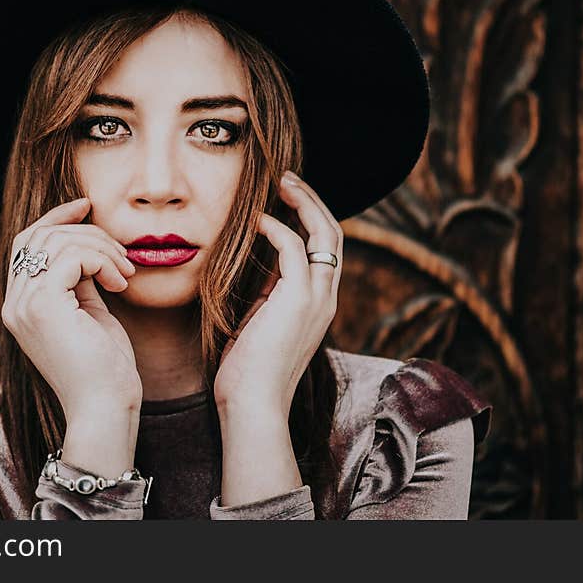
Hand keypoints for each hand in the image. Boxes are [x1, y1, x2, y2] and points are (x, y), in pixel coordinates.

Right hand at [1, 198, 141, 474]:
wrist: (105, 408)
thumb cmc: (105, 369)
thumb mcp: (90, 314)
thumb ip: (80, 282)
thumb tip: (88, 250)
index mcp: (22, 305)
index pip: (27, 243)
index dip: (55, 218)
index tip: (86, 205)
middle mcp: (15, 304)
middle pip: (40, 235)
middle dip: (87, 233)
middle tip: (122, 256)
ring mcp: (24, 306)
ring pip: (56, 241)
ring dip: (100, 247)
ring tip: (125, 273)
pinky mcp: (43, 307)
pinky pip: (70, 256)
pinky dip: (100, 260)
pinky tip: (119, 283)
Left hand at [214, 171, 343, 417]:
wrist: (253, 404)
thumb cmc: (248, 370)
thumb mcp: (262, 321)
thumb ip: (269, 293)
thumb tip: (260, 265)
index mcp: (319, 302)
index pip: (326, 248)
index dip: (310, 217)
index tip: (285, 198)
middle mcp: (326, 296)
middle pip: (333, 233)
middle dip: (312, 200)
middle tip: (286, 178)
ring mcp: (318, 298)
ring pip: (325, 233)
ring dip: (303, 202)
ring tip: (280, 183)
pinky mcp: (299, 299)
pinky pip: (296, 248)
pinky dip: (277, 228)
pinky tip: (257, 220)